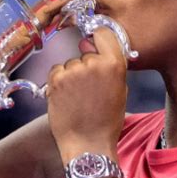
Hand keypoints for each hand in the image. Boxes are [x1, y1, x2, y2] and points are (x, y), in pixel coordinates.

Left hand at [47, 27, 127, 163]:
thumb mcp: (120, 89)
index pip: (103, 33)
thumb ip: (110, 65)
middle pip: (86, 52)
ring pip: (71, 63)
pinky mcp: (56, 80)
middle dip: (86, 65)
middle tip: (88, 87)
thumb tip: (90, 43)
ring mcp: (73, 71)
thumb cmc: (106, 120)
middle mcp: (93, 63)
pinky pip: (57, 71)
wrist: (88, 144)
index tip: (94, 44)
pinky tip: (66, 98)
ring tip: (77, 97)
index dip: (98, 38)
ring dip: (72, 75)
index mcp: (114, 64)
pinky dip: (59, 81)